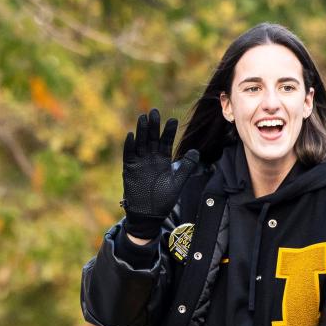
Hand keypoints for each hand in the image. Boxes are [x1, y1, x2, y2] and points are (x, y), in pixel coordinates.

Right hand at [121, 108, 199, 239]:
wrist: (149, 214)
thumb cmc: (164, 199)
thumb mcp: (178, 182)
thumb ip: (186, 166)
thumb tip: (196, 151)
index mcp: (163, 159)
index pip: (166, 141)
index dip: (168, 131)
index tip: (172, 119)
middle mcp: (151, 158)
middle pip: (152, 138)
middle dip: (153, 125)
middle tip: (154, 112)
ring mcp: (139, 162)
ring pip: (140, 143)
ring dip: (141, 131)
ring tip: (143, 118)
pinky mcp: (129, 169)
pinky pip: (129, 155)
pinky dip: (129, 146)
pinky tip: (131, 135)